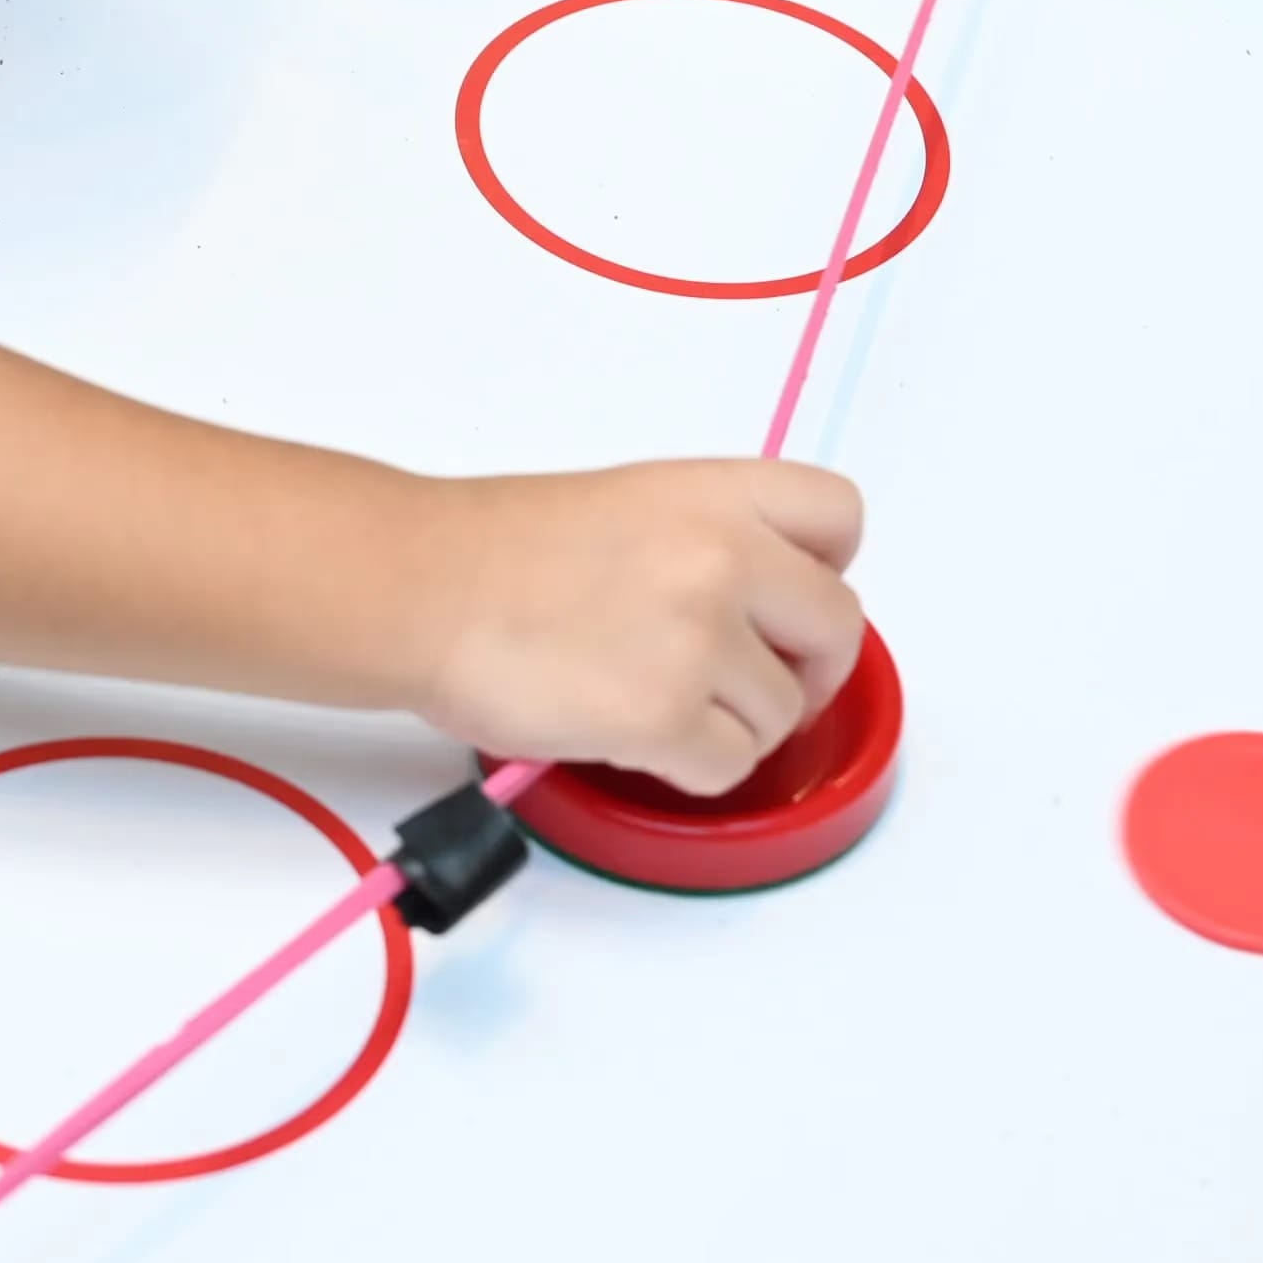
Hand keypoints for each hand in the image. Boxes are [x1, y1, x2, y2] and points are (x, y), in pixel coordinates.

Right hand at [413, 461, 866, 794]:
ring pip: (782, 712)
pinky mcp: (666, 717)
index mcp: (717, 494)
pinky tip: (639, 739)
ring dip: (733, 724)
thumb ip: (711, 539)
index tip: (788, 601)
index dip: (826, 570)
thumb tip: (756, 606)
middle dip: (804, 668)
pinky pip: (730, 767)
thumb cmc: (496, 550)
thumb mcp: (630, 503)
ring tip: (656, 705)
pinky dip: (692, 768)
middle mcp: (726, 558)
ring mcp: (701, 639)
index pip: (841, 517)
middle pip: (837, 628)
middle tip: (750, 683)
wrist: (422, 588)